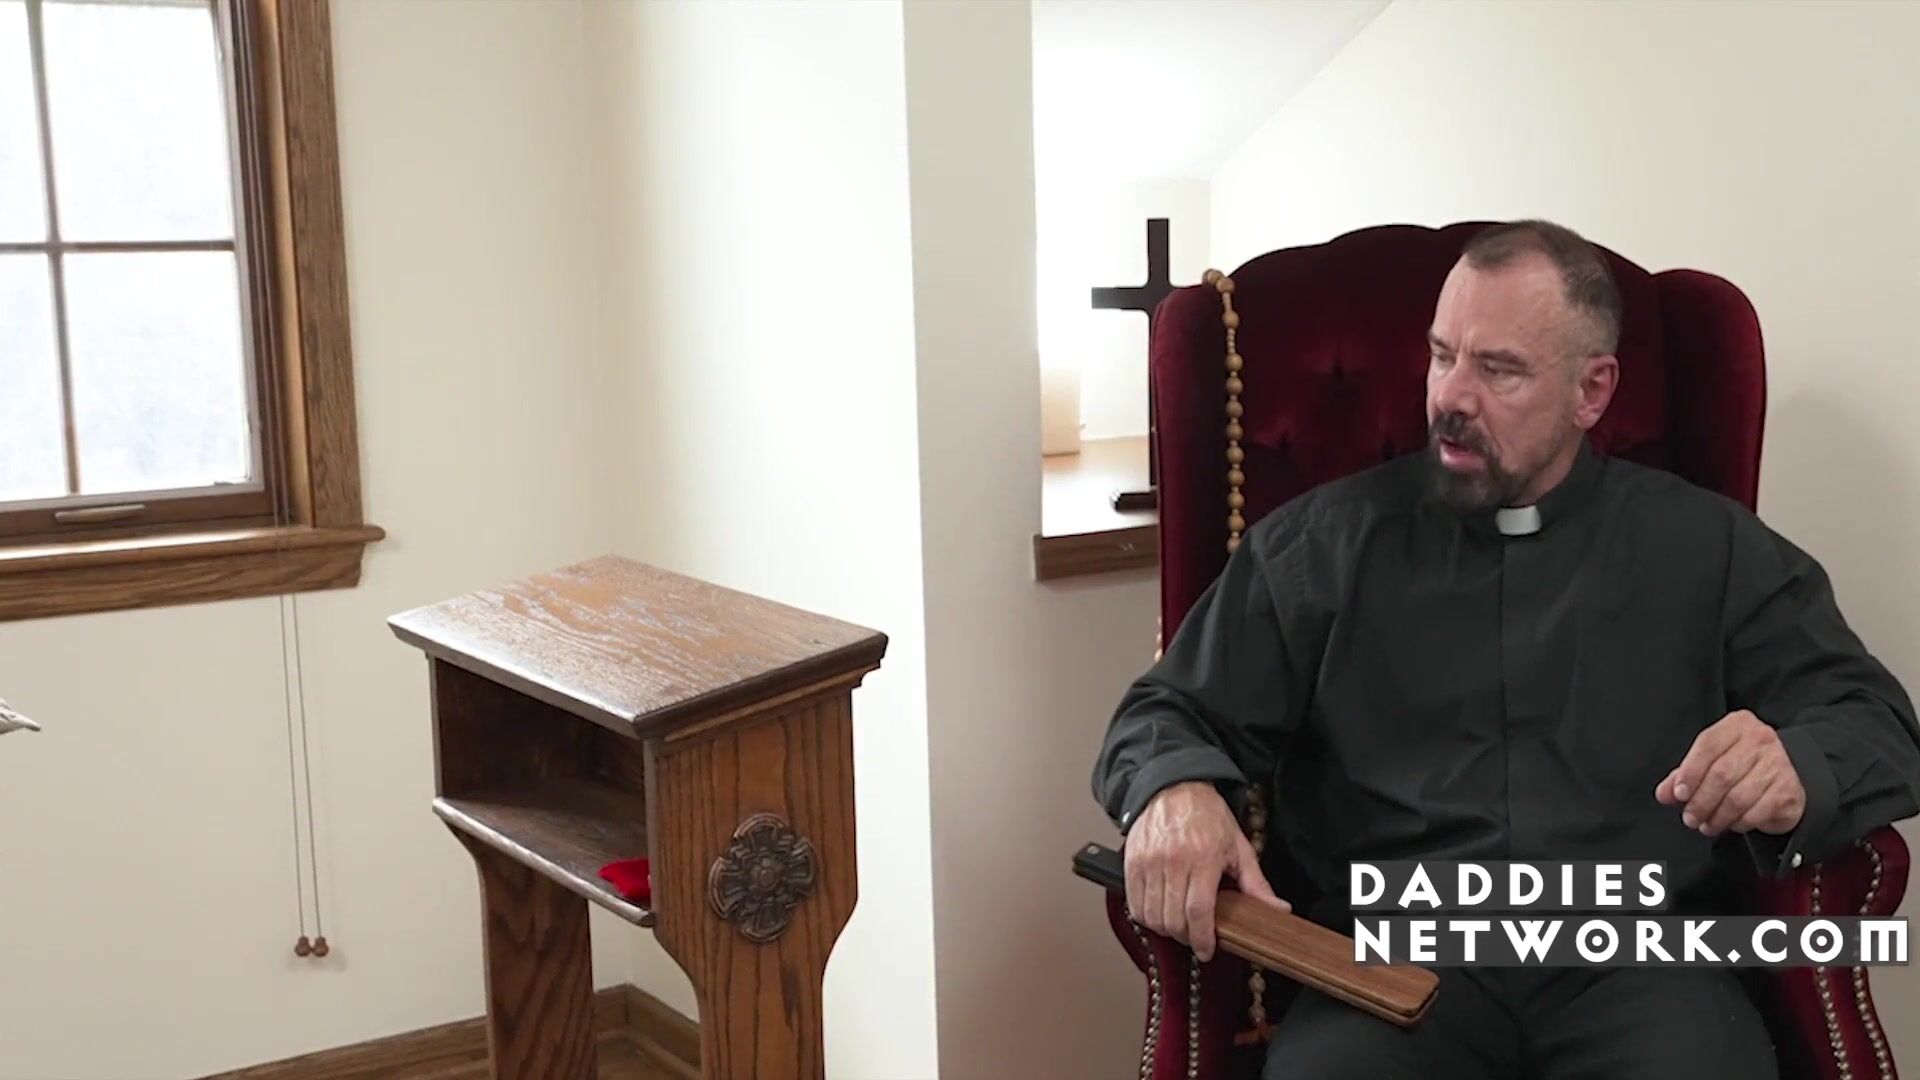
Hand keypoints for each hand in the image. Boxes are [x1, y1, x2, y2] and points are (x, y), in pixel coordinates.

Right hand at [1123, 781, 1287, 960]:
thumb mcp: (1238, 847)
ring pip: (1152, 915)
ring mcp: (1148, 861)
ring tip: (1177, 926)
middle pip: (1173, 918)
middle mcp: (1172, 860)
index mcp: (1203, 857)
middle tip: (1195, 938)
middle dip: (1185, 937)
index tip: (1207, 950)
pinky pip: (1134, 903)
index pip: (1199, 910)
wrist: (1174, 786)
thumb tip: (1278, 911)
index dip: (1202, 938)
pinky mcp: (1131, 862)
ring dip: (1165, 929)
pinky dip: (1146, 916)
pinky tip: (1159, 914)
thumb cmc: (1207, 816)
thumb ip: (1256, 884)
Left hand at [1655, 710, 1806, 836]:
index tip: (1679, 794)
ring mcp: (1778, 764)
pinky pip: (1756, 812)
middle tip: (1690, 817)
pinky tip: (1732, 824)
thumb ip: (1685, 774)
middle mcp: (1760, 740)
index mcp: (1737, 725)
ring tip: (1707, 824)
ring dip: (1717, 817)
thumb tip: (1665, 793)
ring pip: (1737, 797)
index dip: (1689, 772)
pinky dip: (1739, 822)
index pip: (1707, 746)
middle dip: (1700, 801)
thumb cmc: (1744, 765)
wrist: (1789, 775)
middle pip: (1721, 775)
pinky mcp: (1788, 789)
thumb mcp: (1712, 761)